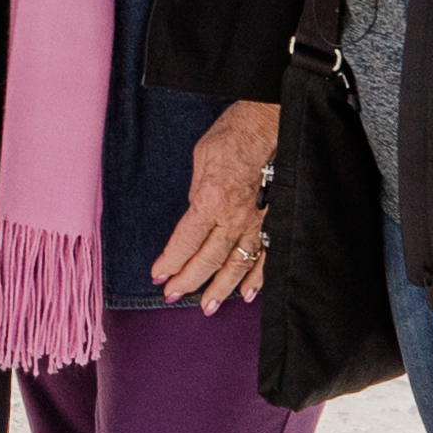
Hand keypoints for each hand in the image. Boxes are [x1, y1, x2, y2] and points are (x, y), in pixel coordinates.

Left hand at [157, 99, 279, 304]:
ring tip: (208, 306)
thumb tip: (194, 215)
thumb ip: (196, 193)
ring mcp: (257, 224)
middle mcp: (233, 218)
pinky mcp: (273, 222)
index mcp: (210, 201)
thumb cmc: (231, 136)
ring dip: (221, 289)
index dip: (170, 261)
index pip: (185, 241)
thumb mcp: (200, 160)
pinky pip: (265, 257)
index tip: (158, 275)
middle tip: (174, 296)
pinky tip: (248, 293)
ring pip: (237, 265)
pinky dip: (257, 278)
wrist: (268, 126)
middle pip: (207, 259)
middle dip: (189, 280)